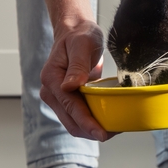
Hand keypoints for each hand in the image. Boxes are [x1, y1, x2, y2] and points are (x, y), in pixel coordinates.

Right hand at [39, 19, 111, 140]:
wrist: (76, 33)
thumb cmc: (80, 35)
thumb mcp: (82, 44)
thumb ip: (77, 65)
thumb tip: (70, 86)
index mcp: (52, 79)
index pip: (71, 107)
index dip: (87, 122)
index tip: (102, 134)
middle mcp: (51, 92)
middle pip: (71, 122)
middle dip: (92, 131)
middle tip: (116, 133)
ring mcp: (58, 99)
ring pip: (74, 124)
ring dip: (92, 130)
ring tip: (115, 129)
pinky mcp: (67, 101)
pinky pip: (79, 118)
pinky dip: (92, 123)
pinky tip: (109, 121)